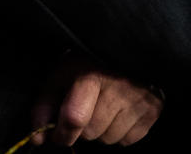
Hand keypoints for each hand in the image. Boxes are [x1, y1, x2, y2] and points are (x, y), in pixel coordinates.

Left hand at [30, 54, 162, 146]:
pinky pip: (129, 140)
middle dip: (84, 128)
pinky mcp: (152, 109)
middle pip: (91, 132)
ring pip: (110, 139)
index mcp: (90, 74)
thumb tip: (38, 138)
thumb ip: (45, 106)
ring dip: (103, 131)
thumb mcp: (60, 76)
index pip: (74, 118)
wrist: (127, 50)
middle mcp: (117, 85)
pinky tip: (120, 112)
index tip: (59, 134)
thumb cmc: (88, 66)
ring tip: (105, 107)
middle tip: (87, 108)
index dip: (62, 134)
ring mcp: (138, 98)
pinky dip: (121, 132)